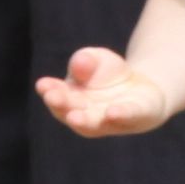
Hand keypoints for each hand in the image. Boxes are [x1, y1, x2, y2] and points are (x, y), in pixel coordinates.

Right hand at [35, 46, 174, 136]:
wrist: (142, 89)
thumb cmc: (109, 75)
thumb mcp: (96, 59)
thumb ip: (85, 60)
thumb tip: (79, 63)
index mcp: (71, 99)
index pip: (57, 96)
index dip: (49, 90)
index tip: (42, 84)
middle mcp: (87, 115)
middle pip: (70, 112)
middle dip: (61, 105)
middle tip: (52, 98)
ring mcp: (110, 120)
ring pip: (94, 124)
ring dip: (84, 121)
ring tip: (75, 117)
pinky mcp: (136, 117)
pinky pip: (127, 117)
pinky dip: (120, 115)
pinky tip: (112, 112)